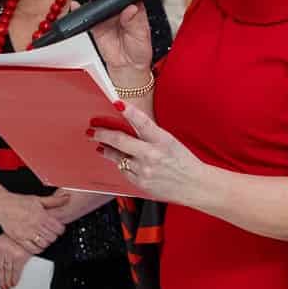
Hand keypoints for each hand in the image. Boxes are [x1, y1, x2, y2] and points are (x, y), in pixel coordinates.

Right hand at [0, 190, 71, 254]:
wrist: (2, 206)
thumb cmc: (18, 202)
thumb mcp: (38, 199)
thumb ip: (53, 201)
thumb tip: (66, 198)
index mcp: (41, 215)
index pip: (58, 228)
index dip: (60, 229)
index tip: (59, 228)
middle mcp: (35, 225)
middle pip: (52, 237)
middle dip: (54, 236)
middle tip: (52, 233)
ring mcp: (27, 233)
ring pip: (44, 244)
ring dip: (47, 242)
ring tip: (45, 238)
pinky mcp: (20, 239)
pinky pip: (33, 249)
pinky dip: (38, 249)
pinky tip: (38, 244)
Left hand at [0, 235, 32, 288]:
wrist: (30, 228)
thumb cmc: (19, 235)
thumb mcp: (7, 239)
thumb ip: (3, 251)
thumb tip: (3, 268)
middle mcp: (2, 250)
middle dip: (0, 279)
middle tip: (2, 287)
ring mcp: (10, 253)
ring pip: (6, 271)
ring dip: (7, 281)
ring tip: (8, 287)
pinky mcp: (19, 257)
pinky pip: (16, 271)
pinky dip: (15, 279)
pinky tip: (14, 283)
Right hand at [80, 0, 154, 87]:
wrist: (128, 68)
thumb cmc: (138, 51)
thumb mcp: (141, 35)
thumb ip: (135, 21)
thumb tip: (131, 8)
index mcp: (134, 9)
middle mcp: (120, 10)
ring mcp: (107, 18)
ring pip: (99, 1)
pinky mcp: (97, 26)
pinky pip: (87, 16)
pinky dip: (80, 9)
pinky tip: (77, 5)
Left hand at [90, 102, 214, 207]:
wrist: (194, 185)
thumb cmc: (184, 162)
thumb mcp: (170, 142)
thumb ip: (150, 134)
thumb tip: (129, 125)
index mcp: (162, 140)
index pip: (143, 122)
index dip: (128, 111)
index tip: (116, 102)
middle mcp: (152, 155)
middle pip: (120, 141)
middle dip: (102, 134)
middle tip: (93, 130)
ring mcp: (145, 171)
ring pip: (117, 157)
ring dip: (107, 150)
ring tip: (100, 145)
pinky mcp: (141, 183)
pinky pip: (124, 171)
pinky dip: (121, 164)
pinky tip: (120, 161)